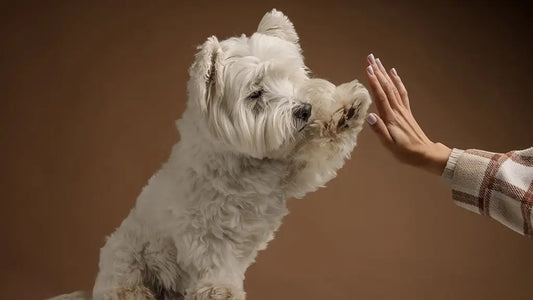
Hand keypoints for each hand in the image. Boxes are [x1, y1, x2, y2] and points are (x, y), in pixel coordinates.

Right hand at [364, 54, 450, 174]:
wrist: (425, 154)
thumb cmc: (405, 152)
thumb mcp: (389, 145)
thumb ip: (379, 130)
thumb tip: (370, 116)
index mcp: (391, 118)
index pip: (381, 96)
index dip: (374, 82)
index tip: (368, 69)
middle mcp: (397, 110)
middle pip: (386, 87)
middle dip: (378, 72)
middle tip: (370, 58)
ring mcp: (402, 110)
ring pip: (392, 87)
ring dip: (385, 73)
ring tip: (378, 61)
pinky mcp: (406, 111)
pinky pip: (401, 92)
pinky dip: (397, 81)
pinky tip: (393, 73)